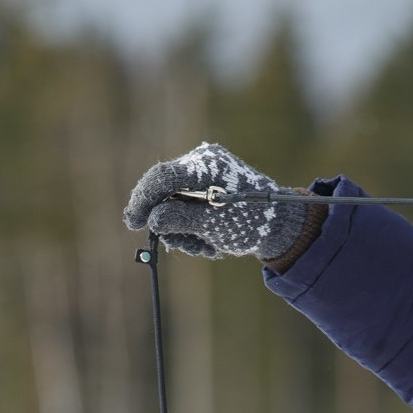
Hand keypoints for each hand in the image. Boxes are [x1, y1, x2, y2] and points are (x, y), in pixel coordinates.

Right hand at [123, 141, 310, 260]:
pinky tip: (208, 243)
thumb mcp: (211, 225)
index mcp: (203, 165)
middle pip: (165, 193)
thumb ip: (180, 219)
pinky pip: (187, 208)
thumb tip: (153, 219)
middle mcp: (201, 164)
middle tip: (178, 245)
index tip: (133, 223)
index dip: (142, 200)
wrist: (278, 224)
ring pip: (174, 205)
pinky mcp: (207, 189)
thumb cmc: (249, 222)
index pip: (161, 177)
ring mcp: (204, 176)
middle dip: (167, 223)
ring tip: (203, 248)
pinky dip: (192, 229)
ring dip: (182, 232)